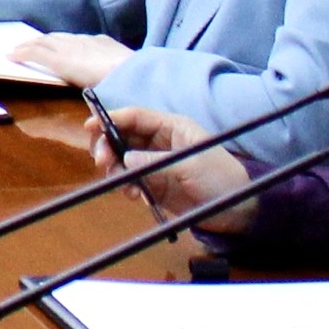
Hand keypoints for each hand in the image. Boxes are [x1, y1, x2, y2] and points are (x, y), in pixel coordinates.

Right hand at [9, 32, 129, 88]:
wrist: (134, 72)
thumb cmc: (108, 87)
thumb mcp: (81, 90)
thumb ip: (66, 84)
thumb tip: (57, 86)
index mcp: (62, 59)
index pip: (36, 52)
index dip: (21, 53)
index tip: (10, 55)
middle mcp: (71, 45)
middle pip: (45, 40)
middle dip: (30, 42)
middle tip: (19, 46)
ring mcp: (87, 40)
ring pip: (61, 36)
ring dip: (47, 39)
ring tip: (40, 42)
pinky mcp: (101, 40)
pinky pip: (79, 37)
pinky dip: (68, 40)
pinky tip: (72, 44)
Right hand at [97, 106, 245, 208]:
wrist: (238, 212)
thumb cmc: (221, 180)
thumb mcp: (191, 166)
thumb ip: (156, 161)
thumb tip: (125, 160)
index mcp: (172, 127)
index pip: (135, 116)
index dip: (111, 118)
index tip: (90, 126)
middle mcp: (159, 142)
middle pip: (121, 136)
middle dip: (107, 147)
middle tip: (102, 163)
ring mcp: (154, 163)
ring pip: (121, 159)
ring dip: (115, 170)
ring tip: (125, 187)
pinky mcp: (153, 184)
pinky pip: (129, 180)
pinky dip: (126, 186)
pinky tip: (136, 196)